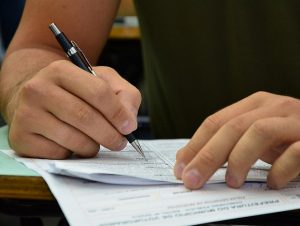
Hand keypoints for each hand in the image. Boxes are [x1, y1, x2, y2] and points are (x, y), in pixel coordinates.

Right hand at [7, 60, 140, 158]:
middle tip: (120, 143)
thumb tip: (129, 122)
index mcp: (61, 70)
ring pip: (73, 139)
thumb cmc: (75, 92)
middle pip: (85, 117)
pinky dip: (72, 154)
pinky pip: (58, 154)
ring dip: (92, 146)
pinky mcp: (21, 138)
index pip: (98, 92)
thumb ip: (124, 95)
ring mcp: (26, 114)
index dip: (118, 113)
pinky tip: (71, 144)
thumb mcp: (102, 82)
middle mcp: (38, 89)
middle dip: (110, 135)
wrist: (36, 100)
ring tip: (95, 142)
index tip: (128, 127)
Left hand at [174, 91, 299, 188]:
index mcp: (253, 105)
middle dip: (207, 156)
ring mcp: (294, 120)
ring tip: (232, 182)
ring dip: (240, 159)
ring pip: (259, 132)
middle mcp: (272, 107)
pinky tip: (272, 182)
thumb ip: (228, 142)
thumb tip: (189, 159)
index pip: (215, 122)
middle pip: (232, 128)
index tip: (180, 168)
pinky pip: (295, 152)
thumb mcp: (254, 135)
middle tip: (193, 180)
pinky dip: (279, 170)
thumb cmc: (286, 135)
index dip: (195, 145)